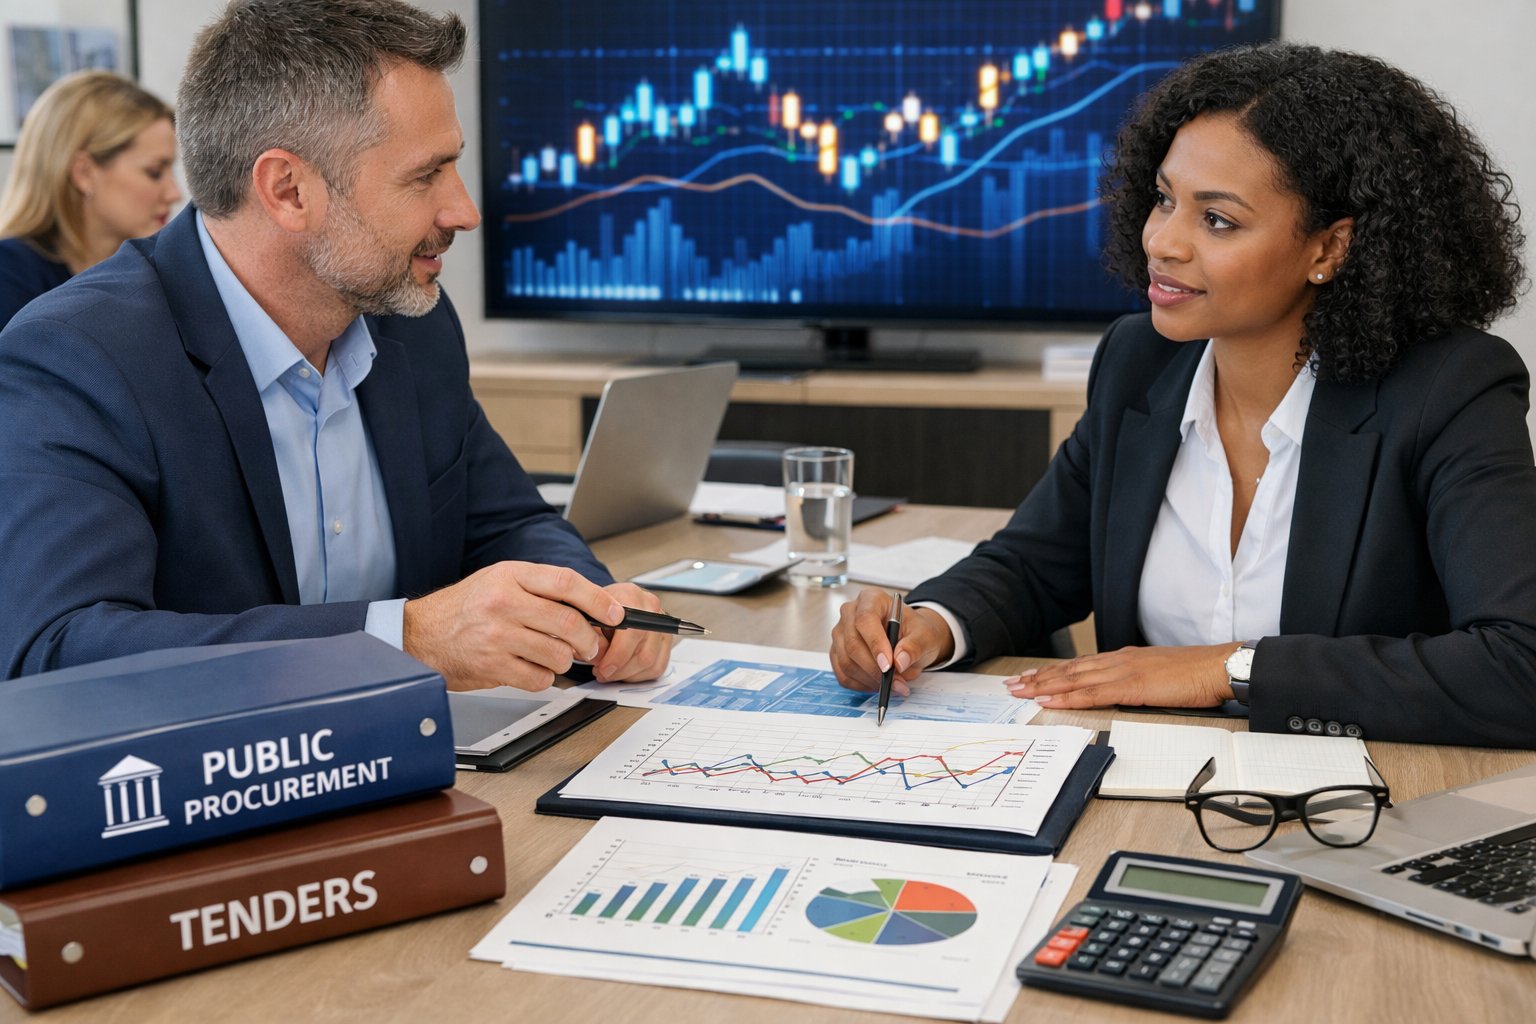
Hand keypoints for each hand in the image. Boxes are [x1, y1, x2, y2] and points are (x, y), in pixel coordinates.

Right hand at [402, 562, 623, 690]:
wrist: (420, 635)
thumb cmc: (463, 609)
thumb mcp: (499, 581)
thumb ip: (540, 589)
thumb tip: (589, 606)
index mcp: (510, 575)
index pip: (566, 583)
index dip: (598, 600)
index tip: (616, 613)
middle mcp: (504, 602)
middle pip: (569, 622)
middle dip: (589, 639)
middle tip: (591, 645)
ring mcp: (497, 635)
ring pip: (558, 654)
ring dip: (566, 661)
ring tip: (556, 656)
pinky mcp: (493, 666)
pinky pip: (539, 678)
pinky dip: (544, 677)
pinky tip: (532, 667)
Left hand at [590, 581, 673, 682]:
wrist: (606, 604)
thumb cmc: (595, 610)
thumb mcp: (586, 616)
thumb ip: (591, 634)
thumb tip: (598, 656)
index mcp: (631, 595)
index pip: (633, 632)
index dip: (618, 656)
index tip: (603, 668)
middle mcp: (651, 607)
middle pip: (644, 651)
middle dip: (621, 670)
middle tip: (602, 673)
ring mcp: (661, 623)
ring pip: (650, 661)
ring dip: (627, 674)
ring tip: (610, 673)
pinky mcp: (666, 638)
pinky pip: (657, 666)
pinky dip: (638, 675)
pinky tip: (623, 671)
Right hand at [829, 587, 955, 695]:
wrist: (910, 639)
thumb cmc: (915, 631)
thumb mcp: (924, 635)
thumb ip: (914, 646)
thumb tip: (900, 662)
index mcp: (871, 599)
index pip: (865, 619)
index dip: (875, 644)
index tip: (888, 665)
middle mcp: (850, 613)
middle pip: (852, 644)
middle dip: (875, 669)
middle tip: (896, 682)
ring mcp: (840, 634)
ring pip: (847, 662)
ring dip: (870, 679)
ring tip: (893, 684)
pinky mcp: (837, 653)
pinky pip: (843, 675)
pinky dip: (862, 685)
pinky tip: (878, 684)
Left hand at [1004, 644, 1233, 708]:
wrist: (1217, 666)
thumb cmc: (1196, 674)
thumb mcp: (1159, 674)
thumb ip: (1137, 680)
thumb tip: (1124, 691)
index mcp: (1125, 658)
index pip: (1080, 665)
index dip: (1053, 671)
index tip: (1031, 676)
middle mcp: (1118, 660)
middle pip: (1069, 670)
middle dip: (1038, 677)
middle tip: (1012, 684)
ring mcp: (1122, 671)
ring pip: (1073, 679)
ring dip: (1043, 686)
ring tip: (1020, 692)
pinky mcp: (1131, 686)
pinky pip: (1091, 693)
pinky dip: (1066, 696)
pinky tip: (1049, 700)